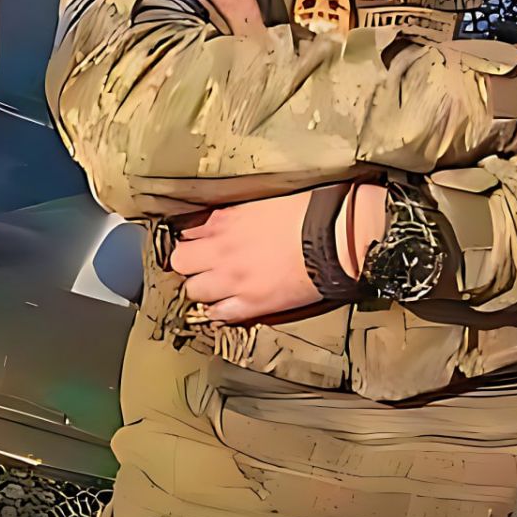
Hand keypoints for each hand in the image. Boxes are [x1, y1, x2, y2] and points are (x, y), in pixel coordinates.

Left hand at [170, 192, 321, 321]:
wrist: (336, 238)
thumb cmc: (310, 213)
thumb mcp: (266, 202)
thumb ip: (239, 214)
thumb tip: (230, 221)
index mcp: (225, 220)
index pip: (187, 229)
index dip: (194, 237)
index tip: (201, 241)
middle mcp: (220, 250)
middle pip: (180, 261)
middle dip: (190, 262)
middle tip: (205, 264)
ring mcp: (233, 280)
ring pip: (193, 290)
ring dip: (204, 288)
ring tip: (219, 286)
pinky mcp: (250, 304)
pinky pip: (218, 315)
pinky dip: (220, 311)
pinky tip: (230, 305)